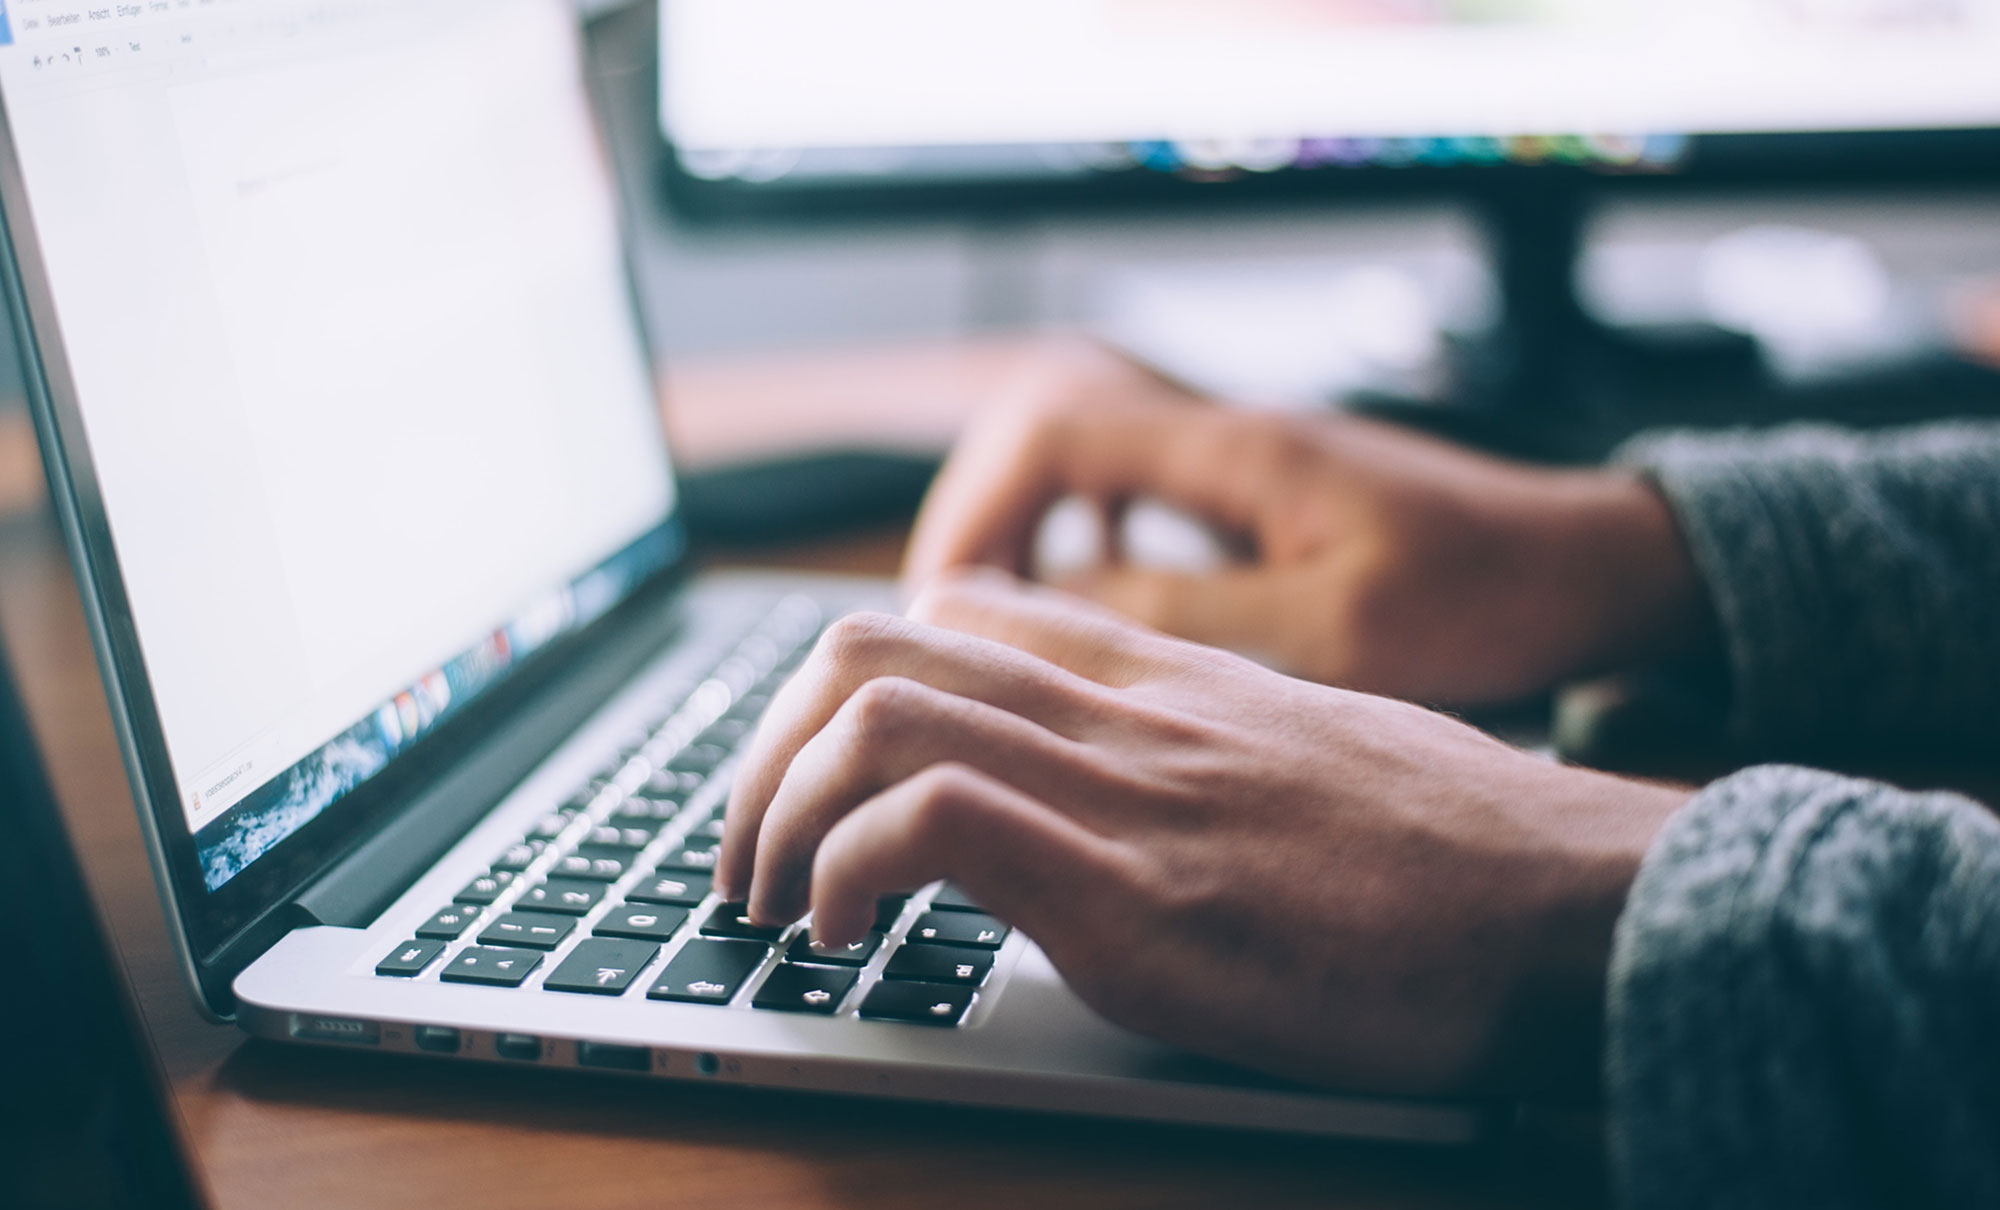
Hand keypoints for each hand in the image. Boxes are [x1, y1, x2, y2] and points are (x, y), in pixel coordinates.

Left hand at [720, 572, 1687, 1097]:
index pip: (957, 611)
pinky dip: (845, 871)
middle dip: (766, 750)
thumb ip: (1202, 749)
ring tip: (771, 902)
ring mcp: (1128, 791)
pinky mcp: (1139, 894)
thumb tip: (1131, 796)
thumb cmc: (1464, 854)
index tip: (818, 777)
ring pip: (874, 710)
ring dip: (775, 811)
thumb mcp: (1313, 758)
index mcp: (1166, 678)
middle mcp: (1128, 710)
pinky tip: (845, 937)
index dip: (846, 685)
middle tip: (749, 852)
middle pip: (874, 644)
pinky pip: (931, 821)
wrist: (1582, 904)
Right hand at [904, 346, 1710, 705]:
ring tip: (999, 631)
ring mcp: (1245, 465)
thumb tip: (1045, 611)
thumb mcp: (1333, 631)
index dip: (978, 508)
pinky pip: (1139, 502)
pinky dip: (1090, 550)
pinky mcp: (1264, 500)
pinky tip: (1094, 618)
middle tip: (950, 625)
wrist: (1590, 569)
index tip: (946, 602)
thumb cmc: (1487, 597)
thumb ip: (1185, 616)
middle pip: (1047, 435)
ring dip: (1030, 537)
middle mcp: (1228, 439)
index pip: (1052, 429)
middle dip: (982, 521)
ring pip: (1088, 468)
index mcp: (1236, 451)